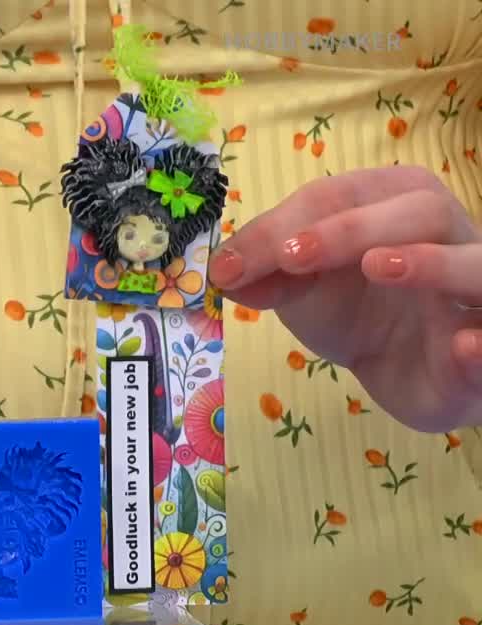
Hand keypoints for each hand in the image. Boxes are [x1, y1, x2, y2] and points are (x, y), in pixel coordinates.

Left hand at [210, 165, 481, 432]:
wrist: (407, 369)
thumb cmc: (357, 310)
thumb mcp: (303, 290)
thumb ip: (269, 276)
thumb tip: (227, 271)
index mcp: (398, 205)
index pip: (342, 196)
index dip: (285, 224)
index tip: (234, 264)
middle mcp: (452, 235)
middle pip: (421, 209)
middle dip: (352, 227)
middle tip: (294, 257)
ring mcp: (477, 291)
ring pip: (478, 263)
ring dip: (431, 262)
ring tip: (377, 267)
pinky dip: (481, 346)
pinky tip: (462, 348)